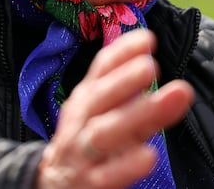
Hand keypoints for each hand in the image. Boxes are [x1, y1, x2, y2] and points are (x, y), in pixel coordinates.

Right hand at [36, 29, 193, 188]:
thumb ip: (128, 88)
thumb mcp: (102, 111)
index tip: (148, 39)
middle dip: (124, 81)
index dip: (122, 53)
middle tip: (150, 66)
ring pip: (102, 134)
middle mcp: (81, 121)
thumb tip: (155, 54)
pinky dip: (125, 166)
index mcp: (87, 99)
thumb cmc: (88, 141)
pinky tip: (149, 155)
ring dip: (131, 116)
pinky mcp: (89, 184)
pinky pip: (106, 176)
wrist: (53, 185)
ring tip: (159, 102)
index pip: (100, 69)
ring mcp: (82, 153)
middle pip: (100, 99)